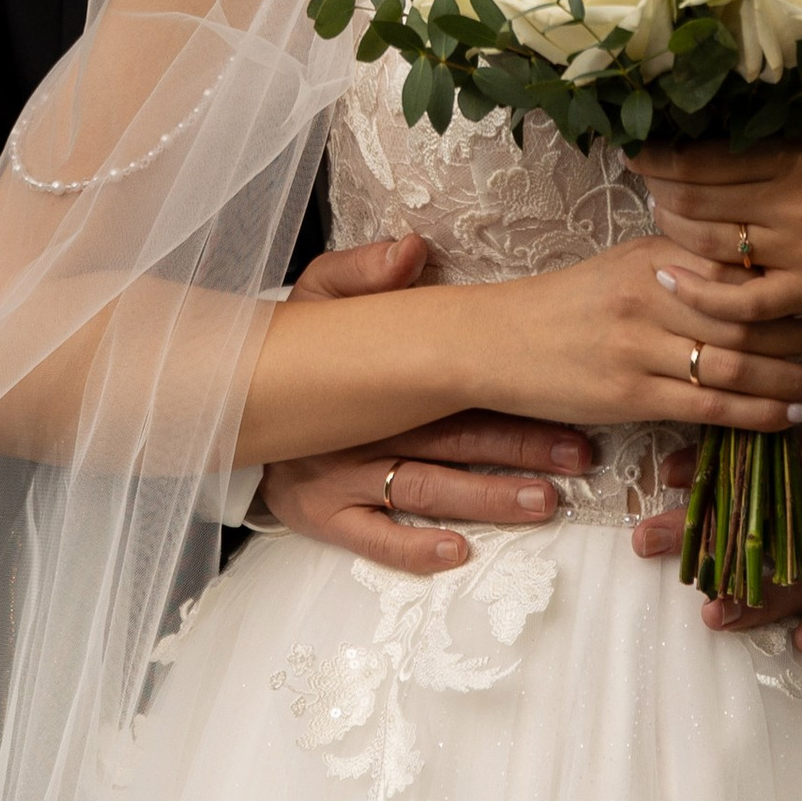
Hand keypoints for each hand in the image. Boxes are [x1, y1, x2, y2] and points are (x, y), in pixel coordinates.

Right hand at [258, 236, 593, 574]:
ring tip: (542, 502)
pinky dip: (412, 547)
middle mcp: (365, 426)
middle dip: (520, 448)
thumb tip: (410, 248)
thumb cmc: (295, 351)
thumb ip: (363, 271)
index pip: (456, 384)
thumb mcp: (317, 296)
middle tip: (576, 456)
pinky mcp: (320, 513)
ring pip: (425, 487)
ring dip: (486, 497)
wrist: (225, 402)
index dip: (515, 395)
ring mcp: (343, 474)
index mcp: (378, 377)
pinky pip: (370, 536)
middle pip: (453, 438)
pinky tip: (457, 552)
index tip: (569, 399)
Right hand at [483, 234, 801, 433]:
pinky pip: (710, 407)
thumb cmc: (567, 305)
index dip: (784, 285)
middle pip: (746, 315)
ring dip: (784, 379)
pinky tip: (784, 416)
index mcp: (653, 256)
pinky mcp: (630, 395)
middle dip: (794, 334)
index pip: (737, 267)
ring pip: (735, 364)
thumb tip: (748, 274)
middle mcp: (650, 295)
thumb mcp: (622, 266)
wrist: (496, 342)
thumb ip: (681, 266)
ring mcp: (639, 347)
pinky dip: (756, 414)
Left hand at [641, 131, 801, 320]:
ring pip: (711, 246)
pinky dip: (701, 293)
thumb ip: (778, 143)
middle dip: (658, 192)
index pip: (704, 157)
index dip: (659, 156)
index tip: (637, 150)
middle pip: (695, 201)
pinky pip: (743, 303)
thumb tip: (708, 137)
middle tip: (646, 183)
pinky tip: (673, 279)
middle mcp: (796, 204)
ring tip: (661, 218)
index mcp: (799, 155)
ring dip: (673, 232)